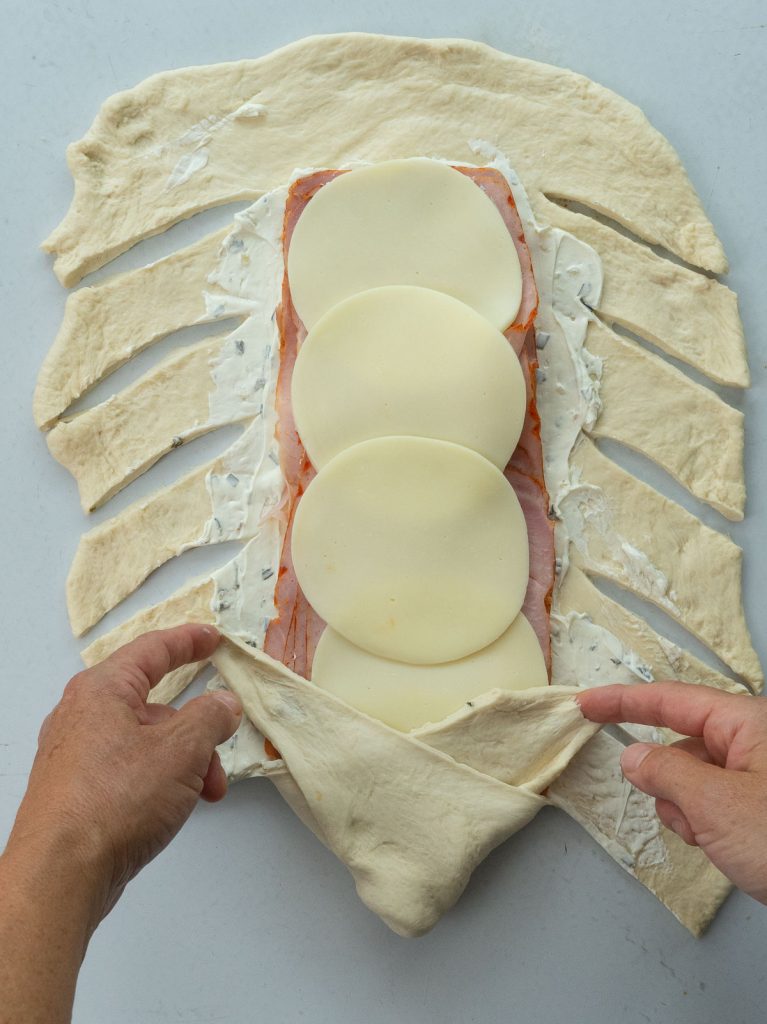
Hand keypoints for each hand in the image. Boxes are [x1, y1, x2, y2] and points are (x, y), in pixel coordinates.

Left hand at [6, 623, 241, 926]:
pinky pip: (128, 770)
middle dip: (196, 730)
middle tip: (220, 752)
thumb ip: (210, 718)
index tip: (213, 638)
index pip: (152, 651)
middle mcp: (82, 716)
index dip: (188, 641)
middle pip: (153, 706)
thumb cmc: (116, 801)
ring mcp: (75, 755)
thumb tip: (223, 704)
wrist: (60, 875)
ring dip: (183, 762)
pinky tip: (173, 808)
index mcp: (102, 690)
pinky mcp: (75, 791)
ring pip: (144, 742)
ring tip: (203, 794)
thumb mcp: (182, 750)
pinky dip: (158, 780)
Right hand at [577, 682, 766, 903]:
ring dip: (687, 807)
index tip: (585, 704)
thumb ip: (665, 773)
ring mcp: (760, 774)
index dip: (622, 701)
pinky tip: (721, 846)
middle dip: (668, 779)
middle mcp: (755, 740)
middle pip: (684, 744)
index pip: (670, 700)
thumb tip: (633, 756)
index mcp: (748, 722)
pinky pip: (715, 800)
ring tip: (712, 838)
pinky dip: (705, 821)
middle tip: (682, 815)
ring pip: (696, 777)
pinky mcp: (763, 804)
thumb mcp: (716, 805)